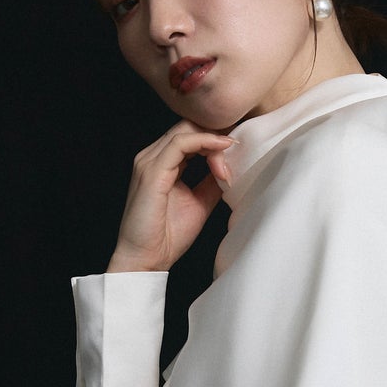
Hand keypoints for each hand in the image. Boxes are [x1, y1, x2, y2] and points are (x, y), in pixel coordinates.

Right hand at [106, 120, 235, 273]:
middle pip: (188, 126)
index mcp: (161, 163)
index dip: (216, 137)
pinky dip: (205, 142)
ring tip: (233, 152)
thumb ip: (211, 182)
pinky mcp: (151, 171)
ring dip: (214, 139)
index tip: (240, 149)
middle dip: (217, 132)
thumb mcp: (199, 202)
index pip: (189, 134)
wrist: (145, 260)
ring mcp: (149, 162)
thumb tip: (231, 168)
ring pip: (185, 130)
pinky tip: (223, 149)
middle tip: (241, 145)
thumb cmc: (166, 236)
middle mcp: (152, 157)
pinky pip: (180, 143)